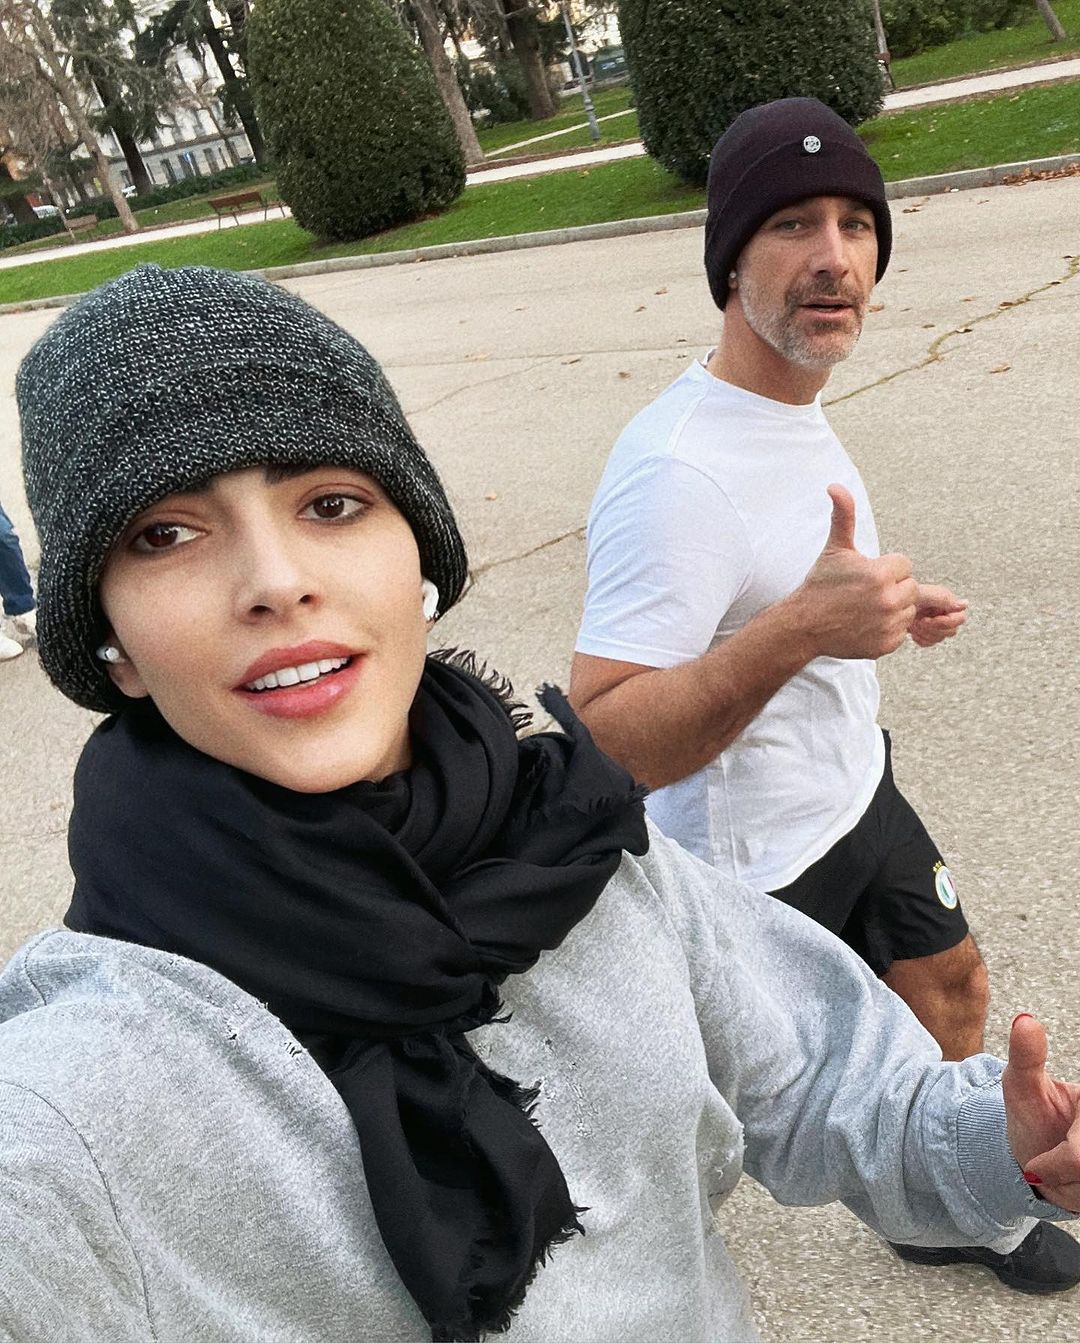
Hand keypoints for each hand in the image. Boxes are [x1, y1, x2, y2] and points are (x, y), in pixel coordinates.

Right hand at [793, 485, 917, 660]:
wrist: (804, 624)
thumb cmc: (820, 585)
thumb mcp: (834, 549)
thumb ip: (844, 515)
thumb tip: (835, 486)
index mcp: (880, 574)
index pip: (904, 565)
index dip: (886, 569)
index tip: (864, 576)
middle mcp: (888, 600)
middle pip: (910, 588)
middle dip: (892, 588)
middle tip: (864, 593)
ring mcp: (888, 624)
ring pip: (908, 611)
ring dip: (892, 609)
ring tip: (865, 608)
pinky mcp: (887, 644)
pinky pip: (901, 632)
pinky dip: (887, 629)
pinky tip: (865, 624)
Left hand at [910, 583, 967, 646]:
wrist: (891, 606)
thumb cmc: (906, 596)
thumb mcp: (924, 594)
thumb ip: (944, 598)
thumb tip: (965, 604)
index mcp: (948, 604)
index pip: (960, 619)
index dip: (945, 622)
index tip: (928, 619)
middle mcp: (945, 614)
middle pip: (951, 631)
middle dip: (933, 628)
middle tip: (920, 621)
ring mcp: (937, 625)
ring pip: (939, 639)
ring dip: (925, 633)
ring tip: (915, 623)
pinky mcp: (928, 633)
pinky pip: (929, 643)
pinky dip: (920, 638)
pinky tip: (913, 630)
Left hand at [1002, 1013, 1079, 1211]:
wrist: (1041, 1156)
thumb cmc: (1034, 1119)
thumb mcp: (1021, 1087)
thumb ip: (1026, 1057)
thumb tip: (1024, 1021)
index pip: (1079, 1154)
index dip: (1059, 1163)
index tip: (1040, 1163)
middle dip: (1063, 1175)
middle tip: (1047, 1164)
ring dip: (1072, 1188)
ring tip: (1061, 1169)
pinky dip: (1078, 1194)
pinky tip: (1074, 1181)